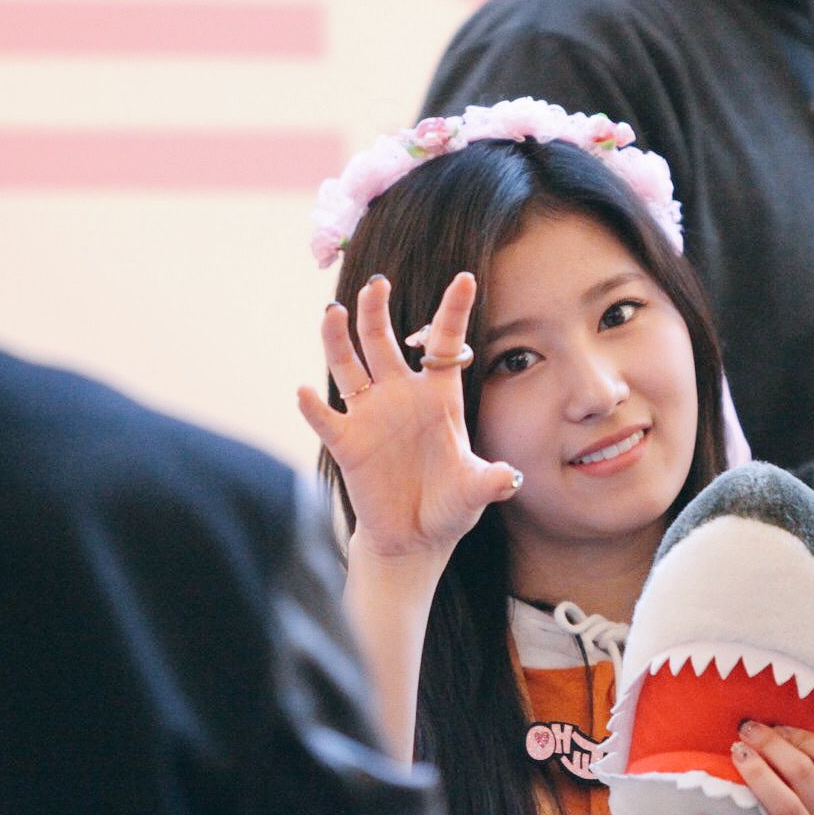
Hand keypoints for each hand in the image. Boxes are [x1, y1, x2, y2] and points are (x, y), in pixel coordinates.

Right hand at [296, 272, 520, 560]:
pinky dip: (313, 407)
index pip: (445, 343)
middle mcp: (401, 395)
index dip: (452, 310)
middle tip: (375, 284)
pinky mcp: (347, 443)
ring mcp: (370, 415)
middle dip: (377, 311)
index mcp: (439, 396)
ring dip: (338, 339)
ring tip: (333, 312)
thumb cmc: (450, 505)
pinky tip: (304, 392)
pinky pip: (326, 419)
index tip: (464, 277)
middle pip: (383, 341)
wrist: (416, 538)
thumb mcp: (475, 492)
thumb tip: (509, 478)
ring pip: (348, 366)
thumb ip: (489, 481)